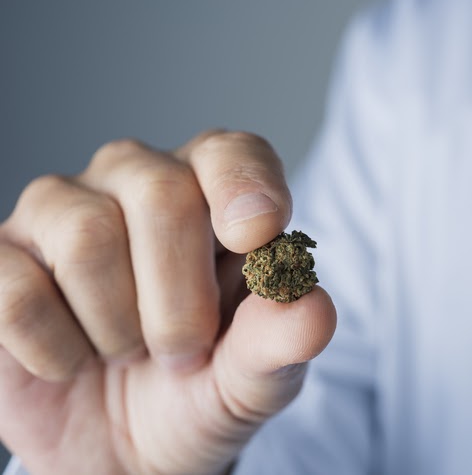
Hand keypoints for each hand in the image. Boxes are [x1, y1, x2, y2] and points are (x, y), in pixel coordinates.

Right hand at [0, 131, 336, 473]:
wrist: (129, 449)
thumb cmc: (201, 392)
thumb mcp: (254, 378)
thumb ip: (280, 341)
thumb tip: (313, 309)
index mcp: (213, 196)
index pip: (232, 154)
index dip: (244, 186)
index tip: (255, 236)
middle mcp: (138, 183)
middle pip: (160, 191)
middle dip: (180, 297)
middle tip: (185, 352)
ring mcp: (63, 214)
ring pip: (86, 235)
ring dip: (119, 325)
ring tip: (129, 352)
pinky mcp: (2, 260)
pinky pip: (17, 290)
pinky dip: (56, 349)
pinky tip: (73, 361)